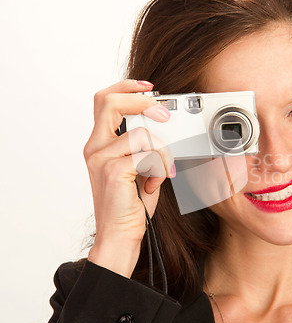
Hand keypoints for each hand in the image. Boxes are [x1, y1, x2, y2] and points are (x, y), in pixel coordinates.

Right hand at [83, 80, 174, 276]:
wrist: (121, 235)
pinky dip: (159, 169)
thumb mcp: (137, 167)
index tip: (149, 88)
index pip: (104, 100)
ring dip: (162, 152)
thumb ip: (141, 144)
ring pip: (141, 134)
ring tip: (160, 173)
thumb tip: (162, 122)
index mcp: (100, 143)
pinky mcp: (113, 171)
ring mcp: (101, 159)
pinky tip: (153, 184)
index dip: (126, 87)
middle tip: (165, 114)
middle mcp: (95, 147)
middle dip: (142, 101)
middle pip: (110, 102)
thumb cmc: (131, 203)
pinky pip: (147, 155)